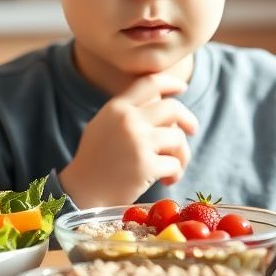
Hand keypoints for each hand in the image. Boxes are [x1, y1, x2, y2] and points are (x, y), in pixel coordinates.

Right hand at [58, 74, 197, 208]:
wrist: (82, 192)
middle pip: (173, 108)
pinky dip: (175, 173)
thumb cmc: (95, 160)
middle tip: (193, 129)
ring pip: (178, 137)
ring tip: (173, 166)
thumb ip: (128, 111)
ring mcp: (138, 142)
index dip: (170, 82)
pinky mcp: (146, 166)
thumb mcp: (104, 124)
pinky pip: (175, 164)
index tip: (182, 87)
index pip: (150, 83)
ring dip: (182, 154)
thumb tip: (161, 98)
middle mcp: (128, 120)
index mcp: (117, 108)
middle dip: (188, 118)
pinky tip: (167, 180)